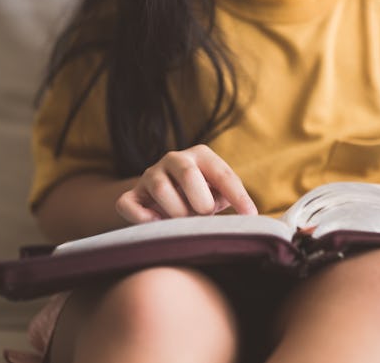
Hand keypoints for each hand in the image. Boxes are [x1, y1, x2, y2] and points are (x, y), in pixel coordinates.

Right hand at [115, 145, 257, 223]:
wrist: (162, 195)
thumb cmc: (200, 196)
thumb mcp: (218, 193)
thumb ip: (231, 198)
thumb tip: (251, 218)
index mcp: (201, 155)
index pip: (222, 174)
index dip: (238, 196)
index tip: (250, 215)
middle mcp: (174, 159)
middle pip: (187, 174)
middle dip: (200, 202)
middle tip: (204, 215)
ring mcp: (150, 175)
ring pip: (160, 188)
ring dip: (176, 213)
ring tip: (184, 222)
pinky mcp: (131, 194)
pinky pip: (128, 204)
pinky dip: (142, 218)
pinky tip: (157, 224)